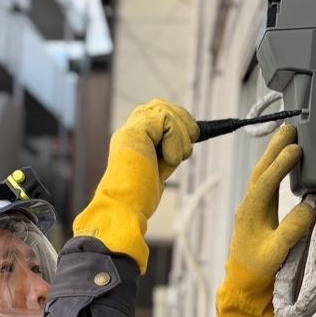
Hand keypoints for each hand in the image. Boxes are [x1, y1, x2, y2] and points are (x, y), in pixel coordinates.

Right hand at [73, 99, 197, 273]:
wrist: (123, 210)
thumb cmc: (138, 200)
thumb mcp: (158, 171)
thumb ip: (166, 153)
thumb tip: (190, 138)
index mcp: (133, 140)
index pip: (159, 115)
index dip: (180, 124)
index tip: (192, 141)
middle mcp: (129, 131)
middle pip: (163, 106)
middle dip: (184, 124)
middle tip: (185, 150)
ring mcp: (130, 129)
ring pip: (168, 112)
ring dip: (181, 138)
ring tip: (172, 161)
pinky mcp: (135, 131)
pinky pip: (167, 121)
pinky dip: (175, 143)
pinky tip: (166, 161)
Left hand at [216, 125, 315, 316]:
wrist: (243, 286)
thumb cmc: (259, 271)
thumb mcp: (278, 253)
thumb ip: (293, 229)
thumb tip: (310, 204)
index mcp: (251, 214)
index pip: (265, 183)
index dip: (280, 165)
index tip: (295, 150)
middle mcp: (248, 208)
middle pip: (260, 172)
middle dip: (274, 149)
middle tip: (290, 128)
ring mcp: (251, 210)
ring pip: (261, 176)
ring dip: (273, 156)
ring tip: (288, 137)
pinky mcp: (257, 214)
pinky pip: (265, 184)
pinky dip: (274, 169)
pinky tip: (283, 162)